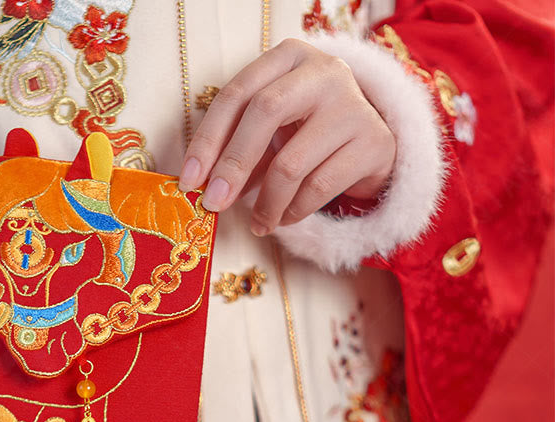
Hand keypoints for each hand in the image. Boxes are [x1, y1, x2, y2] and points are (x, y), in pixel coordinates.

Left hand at [178, 38, 395, 235]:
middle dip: (232, 166)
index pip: (237, 94)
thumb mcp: (271, 130)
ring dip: (265, 204)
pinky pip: (317, 188)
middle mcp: (324, 71)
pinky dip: (292, 212)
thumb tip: (202, 186)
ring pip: (291, 163)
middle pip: (264, 113)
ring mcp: (353, 105)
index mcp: (288, 58)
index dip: (208, 140)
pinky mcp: (373, 143)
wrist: (371, 145)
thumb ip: (239, 148)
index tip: (188, 180)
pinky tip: (283, 219)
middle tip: (215, 204)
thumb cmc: (307, 134)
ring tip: (258, 223)